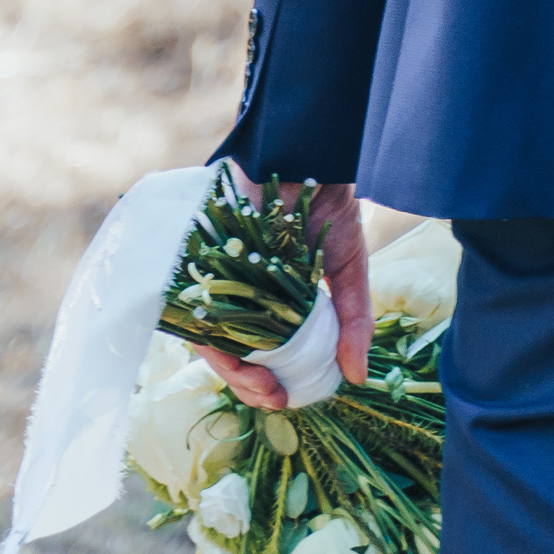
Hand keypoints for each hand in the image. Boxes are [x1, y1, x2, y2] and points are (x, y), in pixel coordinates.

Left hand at [195, 178, 372, 412]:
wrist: (309, 156)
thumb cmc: (327, 207)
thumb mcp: (349, 269)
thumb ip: (354, 320)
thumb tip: (358, 376)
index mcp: (274, 300)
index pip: (263, 352)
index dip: (272, 381)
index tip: (289, 397)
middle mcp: (242, 294)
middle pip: (234, 353)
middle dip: (252, 385)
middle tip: (277, 396)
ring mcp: (220, 280)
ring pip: (213, 339)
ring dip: (234, 370)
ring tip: (262, 385)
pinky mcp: (201, 263)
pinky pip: (195, 309)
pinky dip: (213, 335)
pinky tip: (236, 353)